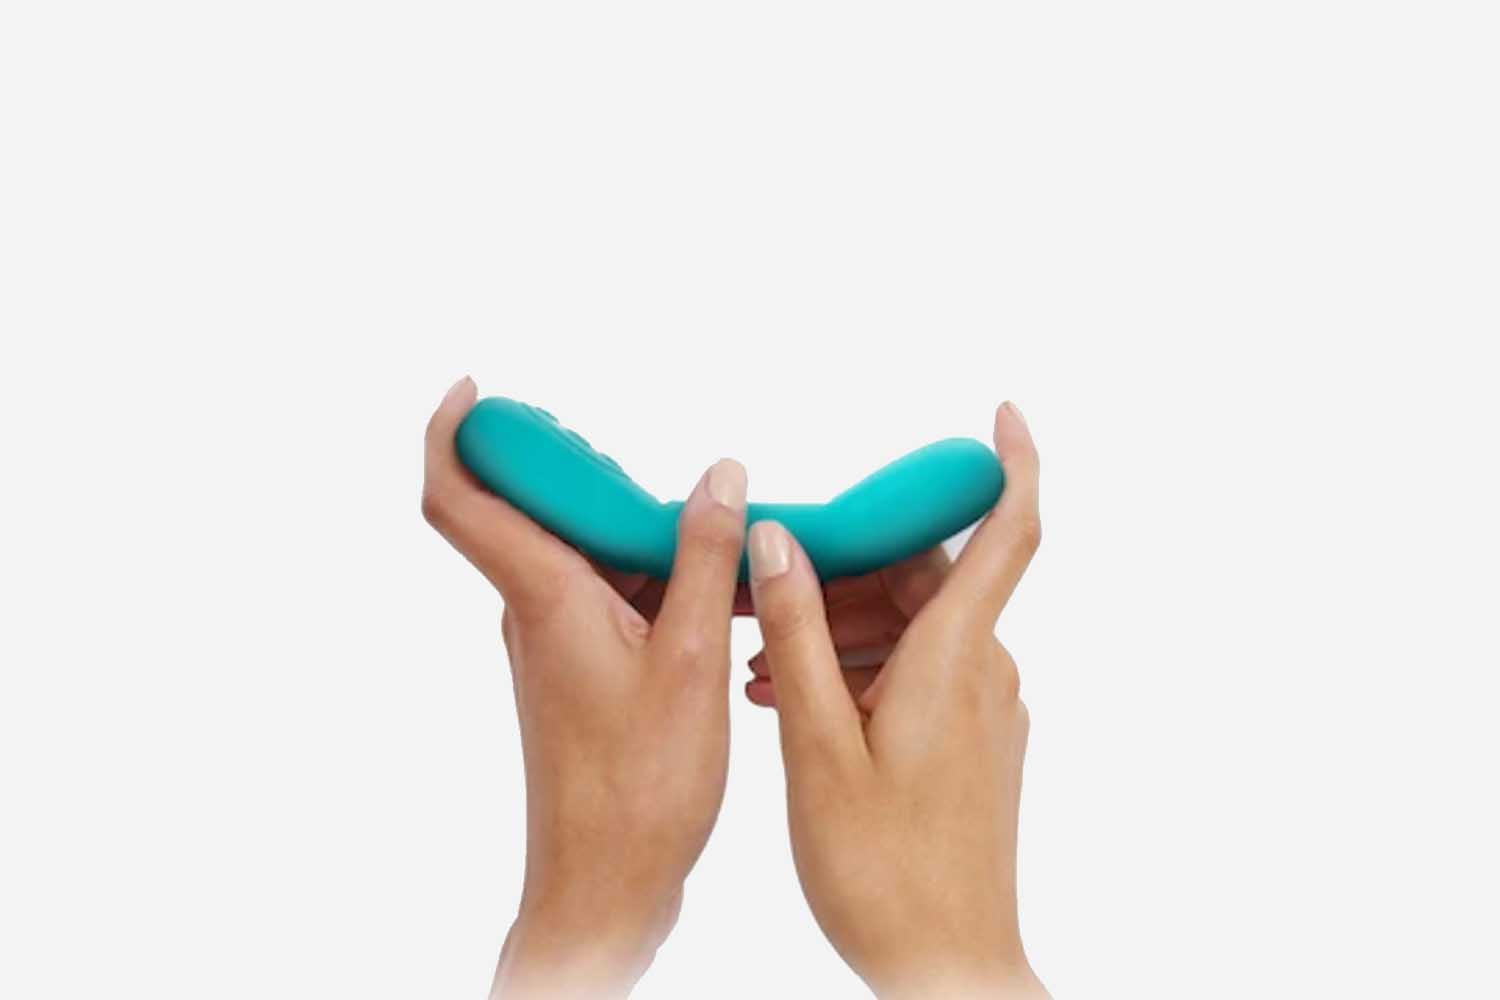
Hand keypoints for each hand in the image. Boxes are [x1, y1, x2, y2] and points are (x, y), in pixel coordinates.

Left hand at [423, 378, 747, 998]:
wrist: (605, 884)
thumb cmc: (641, 786)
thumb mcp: (692, 659)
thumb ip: (705, 558)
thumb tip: (720, 475)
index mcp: (542, 597)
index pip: (458, 497)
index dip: (451, 433)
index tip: (472, 387)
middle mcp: (532, 611)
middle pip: (527, 510)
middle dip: (574, 467)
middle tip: (629, 457)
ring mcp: (552, 643)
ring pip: (575, 554)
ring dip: (626, 527)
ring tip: (701, 527)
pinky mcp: (576, 671)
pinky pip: (600, 596)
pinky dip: (645, 576)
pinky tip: (709, 589)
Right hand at [746, 402, 1046, 998]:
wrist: (946, 963)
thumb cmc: (881, 867)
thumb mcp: (818, 742)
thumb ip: (801, 632)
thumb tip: (782, 538)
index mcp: (957, 659)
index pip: (1008, 534)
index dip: (1015, 463)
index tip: (1005, 411)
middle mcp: (985, 672)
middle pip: (927, 580)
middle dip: (847, 575)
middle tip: (767, 602)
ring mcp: (984, 709)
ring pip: (913, 629)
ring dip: (840, 631)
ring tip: (762, 673)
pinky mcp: (973, 742)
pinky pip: (918, 674)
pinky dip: (860, 671)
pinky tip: (798, 703)